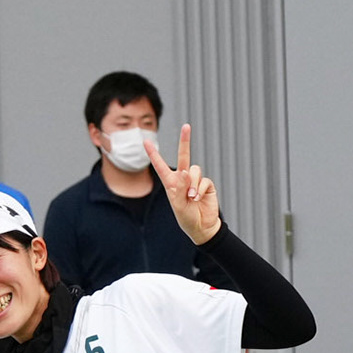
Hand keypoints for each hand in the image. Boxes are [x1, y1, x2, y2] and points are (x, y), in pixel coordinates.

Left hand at [147, 123, 219, 245]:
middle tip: (186, 126)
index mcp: (170, 183)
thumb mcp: (178, 205)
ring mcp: (195, 180)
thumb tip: (184, 171)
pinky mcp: (206, 184)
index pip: (160, 166)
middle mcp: (183, 179)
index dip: (154, 154)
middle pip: (184, 156)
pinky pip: (203, 180)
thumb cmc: (186, 218)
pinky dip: (199, 189)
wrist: (202, 227)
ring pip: (194, 170)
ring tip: (191, 198)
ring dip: (191, 184)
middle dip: (185, 141)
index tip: (146, 141)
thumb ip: (179, 188)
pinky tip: (197, 199)